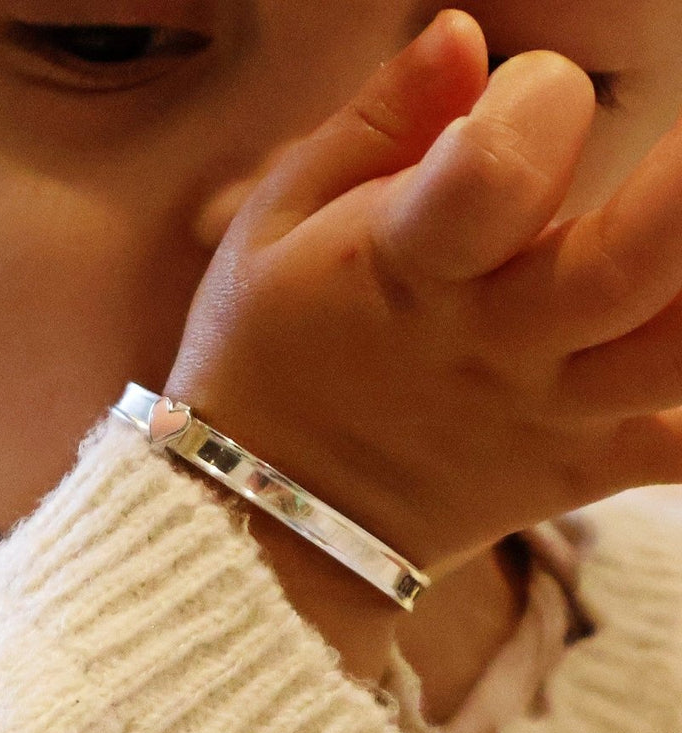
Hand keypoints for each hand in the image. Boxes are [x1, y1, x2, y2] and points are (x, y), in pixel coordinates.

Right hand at [167, 12, 681, 581]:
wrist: (262, 521)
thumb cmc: (259, 358)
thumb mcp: (273, 227)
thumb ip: (371, 127)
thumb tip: (465, 36)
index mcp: (404, 271)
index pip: (498, 171)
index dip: (538, 103)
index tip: (527, 92)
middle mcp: (490, 343)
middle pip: (635, 261)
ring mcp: (545, 414)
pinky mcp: (574, 469)